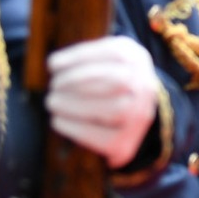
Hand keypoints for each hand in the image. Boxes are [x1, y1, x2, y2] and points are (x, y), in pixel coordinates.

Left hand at [46, 35, 159, 161]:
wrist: (126, 114)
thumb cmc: (103, 80)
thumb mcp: (99, 58)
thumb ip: (83, 58)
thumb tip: (55, 65)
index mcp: (137, 60)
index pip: (115, 54)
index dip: (80, 58)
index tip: (52, 65)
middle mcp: (146, 88)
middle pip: (119, 81)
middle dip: (79, 81)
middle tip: (54, 85)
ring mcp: (140, 118)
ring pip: (114, 110)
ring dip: (75, 105)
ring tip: (53, 101)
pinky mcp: (125, 143)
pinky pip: (104, 137)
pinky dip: (75, 128)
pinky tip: (58, 120)